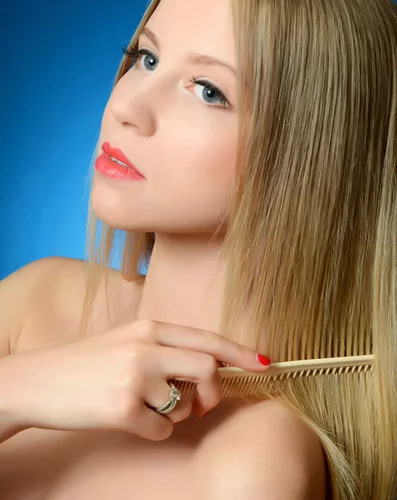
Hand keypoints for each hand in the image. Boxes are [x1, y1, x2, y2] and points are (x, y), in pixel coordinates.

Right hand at [8, 320, 269, 440]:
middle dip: (213, 392)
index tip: (265, 363)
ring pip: (185, 404)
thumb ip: (164, 348)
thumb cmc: (86, 363)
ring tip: (148, 408)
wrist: (37, 381)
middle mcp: (145, 347)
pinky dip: (154, 431)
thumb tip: (207, 370)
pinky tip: (130, 420)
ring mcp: (134, 377)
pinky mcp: (122, 408)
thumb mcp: (126, 341)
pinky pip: (162, 430)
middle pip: (207, 368)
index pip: (206, 338)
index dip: (240, 352)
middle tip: (200, 404)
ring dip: (176, 414)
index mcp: (148, 327)